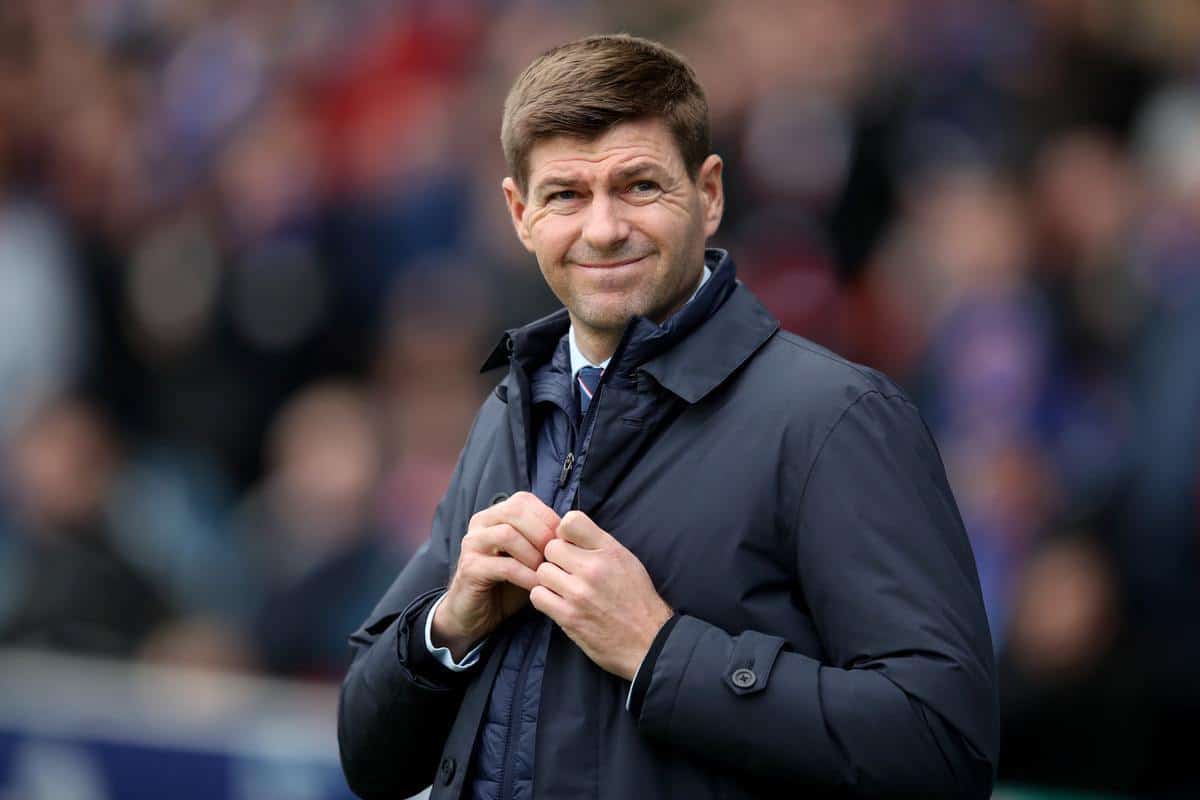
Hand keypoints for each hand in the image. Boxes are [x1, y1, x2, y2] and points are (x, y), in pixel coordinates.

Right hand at [433, 492, 558, 659]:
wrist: (476, 615)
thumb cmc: (508, 584)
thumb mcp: (528, 556)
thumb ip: (543, 540)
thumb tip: (572, 530)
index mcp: (495, 515)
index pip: (524, 500)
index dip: (548, 517)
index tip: (564, 540)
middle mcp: (480, 524)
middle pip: (515, 510)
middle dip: (542, 532)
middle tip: (556, 555)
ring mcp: (472, 545)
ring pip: (507, 534)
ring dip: (533, 553)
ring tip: (546, 571)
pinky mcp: (470, 569)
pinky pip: (504, 566)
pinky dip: (526, 575)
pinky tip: (536, 586)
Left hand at [530, 510, 672, 680]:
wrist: (649, 642)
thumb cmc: (637, 600)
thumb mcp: (626, 561)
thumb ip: (598, 544)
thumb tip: (565, 531)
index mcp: (610, 550)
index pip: (571, 520)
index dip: (565, 532)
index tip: (571, 545)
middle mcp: (594, 568)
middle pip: (551, 547)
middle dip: (556, 559)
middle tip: (567, 572)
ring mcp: (579, 593)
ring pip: (542, 571)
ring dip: (549, 580)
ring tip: (565, 589)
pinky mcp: (569, 616)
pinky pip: (538, 596)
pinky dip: (545, 599)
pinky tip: (559, 602)